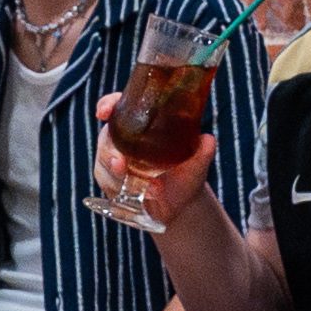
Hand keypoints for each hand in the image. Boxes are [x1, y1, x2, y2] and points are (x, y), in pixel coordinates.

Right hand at [88, 95, 213, 228]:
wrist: (180, 206)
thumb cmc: (188, 176)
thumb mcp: (197, 163)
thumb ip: (203, 151)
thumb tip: (208, 140)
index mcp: (143, 124)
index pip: (119, 106)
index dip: (107, 104)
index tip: (104, 112)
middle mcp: (126, 139)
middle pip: (106, 137)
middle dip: (109, 151)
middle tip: (121, 164)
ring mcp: (116, 160)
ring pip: (103, 162)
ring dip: (114, 175)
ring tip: (138, 186)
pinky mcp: (110, 180)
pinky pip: (105, 182)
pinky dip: (118, 189)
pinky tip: (137, 194)